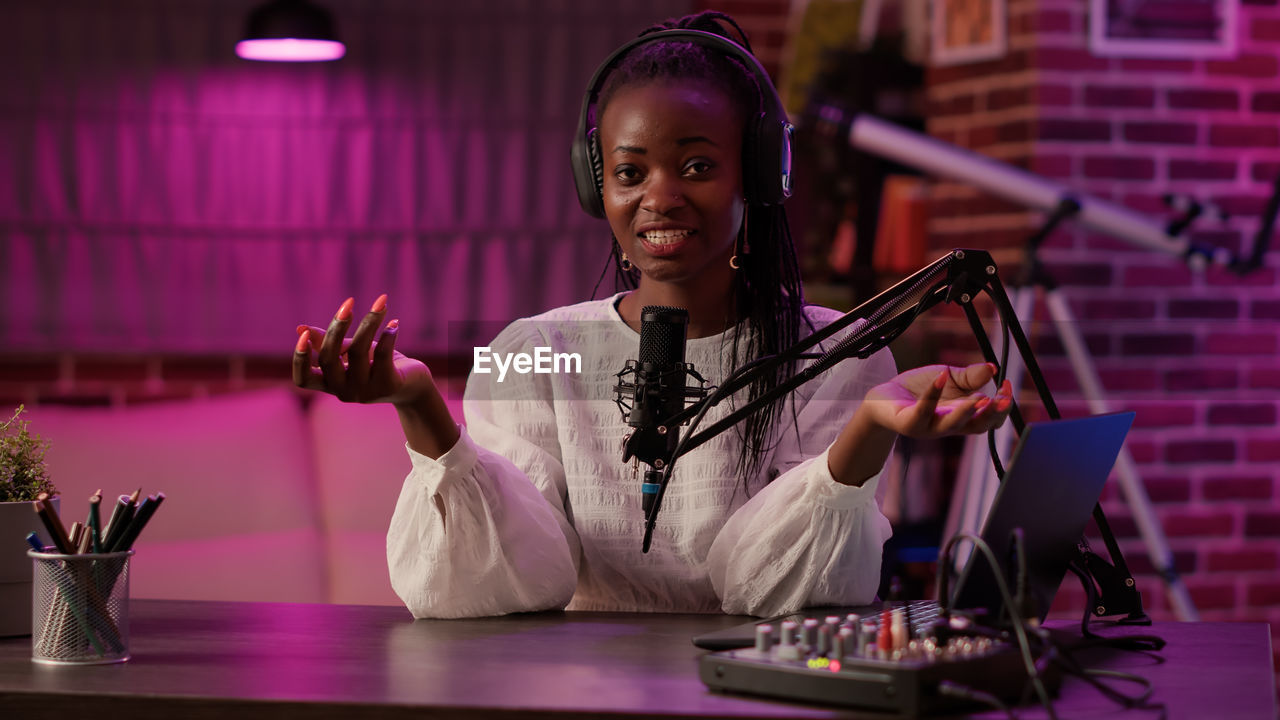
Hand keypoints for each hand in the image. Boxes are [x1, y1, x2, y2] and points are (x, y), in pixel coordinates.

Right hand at [292, 295, 433, 405]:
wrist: (413, 385)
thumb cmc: (377, 364)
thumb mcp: (351, 351)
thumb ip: (330, 342)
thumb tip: (300, 328)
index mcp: (330, 384)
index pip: (303, 380)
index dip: (300, 359)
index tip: (304, 333)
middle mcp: (344, 392)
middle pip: (329, 359)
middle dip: (337, 327)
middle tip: (349, 302)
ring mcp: (365, 392)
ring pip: (358, 351)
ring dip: (370, 322)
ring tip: (381, 303)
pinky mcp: (388, 386)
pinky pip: (382, 354)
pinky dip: (388, 334)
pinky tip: (394, 323)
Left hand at [862, 362, 1012, 438]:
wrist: (884, 398)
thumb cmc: (919, 390)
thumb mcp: (949, 378)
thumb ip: (970, 376)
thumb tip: (993, 368)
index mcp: (963, 417)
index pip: (990, 419)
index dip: (1002, 407)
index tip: (1006, 387)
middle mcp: (949, 425)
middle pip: (978, 426)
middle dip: (992, 414)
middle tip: (1001, 399)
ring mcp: (929, 427)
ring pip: (952, 425)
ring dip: (966, 412)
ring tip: (979, 398)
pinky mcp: (909, 423)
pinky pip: (922, 410)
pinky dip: (932, 394)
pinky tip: (940, 376)